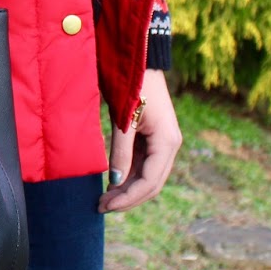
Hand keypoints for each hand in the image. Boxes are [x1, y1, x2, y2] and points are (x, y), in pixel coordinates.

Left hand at [99, 69, 181, 213]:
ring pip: (147, 176)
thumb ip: (121, 151)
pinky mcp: (152, 138)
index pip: (149, 182)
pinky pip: (142, 164)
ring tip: (104, 199)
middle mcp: (169, 146)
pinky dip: (128, 175)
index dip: (128, 198)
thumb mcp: (125, 121)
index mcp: (167, 143)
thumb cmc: (133, 88)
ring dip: (127, 189)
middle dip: (127, 198)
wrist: (141, 62)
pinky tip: (111, 183)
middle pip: (151, 184)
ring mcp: (162, 143)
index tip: (106, 206)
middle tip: (101, 207)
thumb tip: (115, 181)